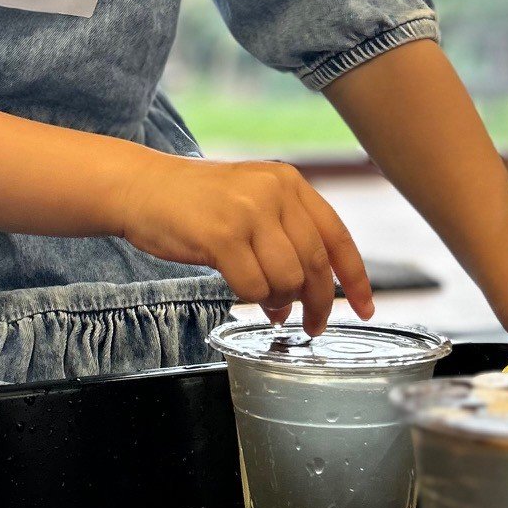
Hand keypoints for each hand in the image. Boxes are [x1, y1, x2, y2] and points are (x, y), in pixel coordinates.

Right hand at [113, 153, 374, 336]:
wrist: (140, 187)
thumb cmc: (193, 203)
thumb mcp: (250, 203)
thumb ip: (284, 240)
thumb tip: (307, 296)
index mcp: (289, 182)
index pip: (337, 236)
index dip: (356, 277)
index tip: (367, 307)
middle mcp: (275, 191)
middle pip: (315, 263)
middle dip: (319, 303)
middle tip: (312, 325)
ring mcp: (248, 211)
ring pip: (287, 278)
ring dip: (280, 301)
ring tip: (269, 305)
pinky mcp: (222, 234)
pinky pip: (253, 285)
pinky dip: (252, 299)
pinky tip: (246, 294)